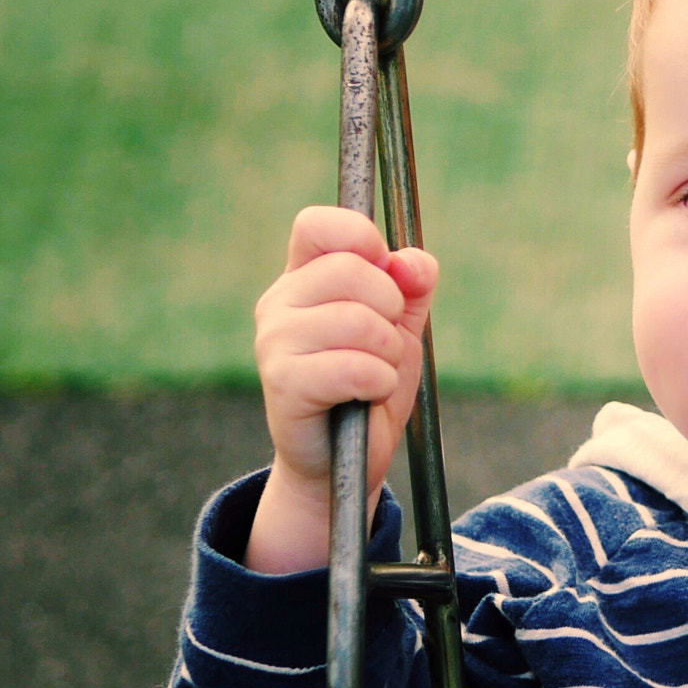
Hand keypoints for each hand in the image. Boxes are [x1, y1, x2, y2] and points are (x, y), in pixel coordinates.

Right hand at [246, 206, 438, 572]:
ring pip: (359, 320)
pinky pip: (355, 366)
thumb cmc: (368, 386)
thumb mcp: (400, 327)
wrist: (343, 463)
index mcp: (303, 277)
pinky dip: (380, 382)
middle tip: (384, 344)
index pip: (318, 225)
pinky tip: (369, 395)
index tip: (385, 269)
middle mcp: (279, 302)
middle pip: (351, 270)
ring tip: (376, 374)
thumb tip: (413, 262)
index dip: (360, 236)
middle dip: (390, 309)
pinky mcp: (283, 383)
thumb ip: (412, 285)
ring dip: (388, 353)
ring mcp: (274, 341)